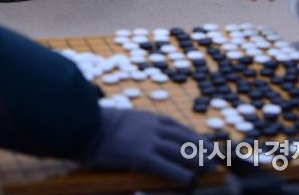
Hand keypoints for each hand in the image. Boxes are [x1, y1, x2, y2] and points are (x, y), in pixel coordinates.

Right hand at [81, 108, 210, 185]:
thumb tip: (144, 137)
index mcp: (147, 117)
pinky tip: (188, 180)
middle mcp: (151, 126)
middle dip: (200, 147)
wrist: (85, 125)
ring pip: (179, 151)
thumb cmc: (97, 124)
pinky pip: (165, 166)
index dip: (192, 135)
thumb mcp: (122, 120)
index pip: (176, 126)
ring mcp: (147, 140)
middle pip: (183, 137)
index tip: (203, 142)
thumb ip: (136, 127)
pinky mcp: (140, 155)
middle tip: (213, 157)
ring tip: (207, 169)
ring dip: (195, 160)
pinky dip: (179, 173)